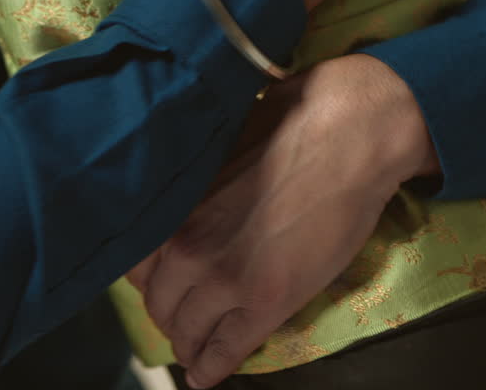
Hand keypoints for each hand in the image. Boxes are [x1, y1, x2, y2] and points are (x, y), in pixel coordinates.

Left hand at [128, 55, 436, 387]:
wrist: (350, 136)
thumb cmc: (291, 121)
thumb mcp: (221, 141)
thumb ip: (195, 181)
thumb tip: (184, 196)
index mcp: (175, 200)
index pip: (136, 261)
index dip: (150, 276)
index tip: (162, 280)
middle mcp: (188, 243)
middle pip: (158, 301)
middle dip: (170, 311)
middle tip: (185, 313)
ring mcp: (225, 277)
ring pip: (185, 332)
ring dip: (189, 343)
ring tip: (195, 347)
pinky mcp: (266, 301)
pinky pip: (225, 351)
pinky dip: (212, 368)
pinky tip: (206, 374)